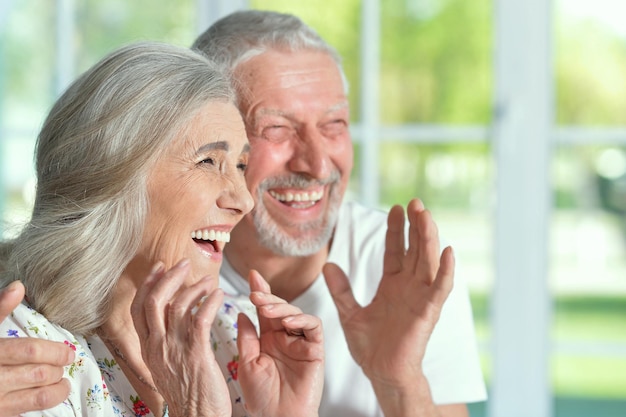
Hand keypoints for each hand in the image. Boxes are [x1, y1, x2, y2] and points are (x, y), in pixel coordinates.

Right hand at [0, 281, 73, 415]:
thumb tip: (18, 287)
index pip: (30, 351)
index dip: (54, 351)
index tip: (67, 351)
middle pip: (39, 373)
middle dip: (57, 367)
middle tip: (64, 363)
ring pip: (39, 396)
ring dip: (58, 388)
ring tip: (62, 382)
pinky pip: (28, 411)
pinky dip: (44, 404)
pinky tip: (47, 396)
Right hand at [130, 260, 230, 416]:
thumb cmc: (188, 392)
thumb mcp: (167, 364)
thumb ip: (166, 338)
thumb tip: (172, 311)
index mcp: (148, 349)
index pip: (139, 309)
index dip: (148, 285)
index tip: (160, 268)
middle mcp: (157, 347)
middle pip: (153, 301)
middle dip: (169, 277)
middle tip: (184, 263)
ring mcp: (175, 350)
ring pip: (177, 306)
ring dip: (195, 287)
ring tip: (209, 281)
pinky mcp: (196, 353)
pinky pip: (200, 318)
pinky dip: (210, 301)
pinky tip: (219, 295)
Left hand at [237, 270, 323, 416]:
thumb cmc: (261, 398)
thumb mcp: (246, 364)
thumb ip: (246, 337)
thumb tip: (241, 313)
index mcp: (268, 339)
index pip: (264, 310)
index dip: (260, 291)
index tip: (252, 275)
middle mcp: (284, 337)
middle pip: (280, 308)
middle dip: (268, 297)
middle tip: (255, 293)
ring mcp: (300, 342)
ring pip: (296, 313)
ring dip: (282, 307)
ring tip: (266, 308)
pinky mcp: (315, 349)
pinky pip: (313, 327)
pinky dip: (302, 320)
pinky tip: (288, 322)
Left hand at [323, 199, 453, 415]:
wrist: (381, 373)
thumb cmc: (370, 346)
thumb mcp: (350, 313)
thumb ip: (341, 289)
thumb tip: (328, 265)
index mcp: (392, 285)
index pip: (396, 250)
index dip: (396, 230)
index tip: (395, 208)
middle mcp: (409, 287)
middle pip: (415, 250)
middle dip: (415, 226)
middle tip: (415, 202)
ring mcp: (420, 298)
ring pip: (428, 262)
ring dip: (429, 239)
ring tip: (426, 216)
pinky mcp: (428, 312)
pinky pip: (440, 288)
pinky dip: (446, 271)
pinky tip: (448, 252)